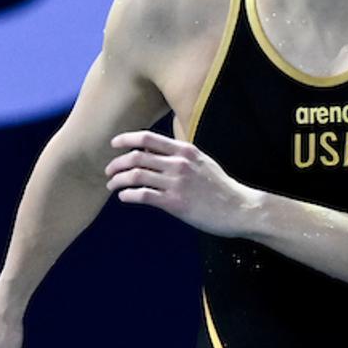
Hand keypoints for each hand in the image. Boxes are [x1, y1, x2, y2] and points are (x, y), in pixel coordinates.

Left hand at [105, 131, 260, 236]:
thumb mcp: (202, 162)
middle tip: (109, 170)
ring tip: (112, 186)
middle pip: (136, 157)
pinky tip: (124, 198)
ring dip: (118, 180)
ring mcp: (176, 183)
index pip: (147, 138)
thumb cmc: (220, 187)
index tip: (114, 144)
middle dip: (117, 163)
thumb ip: (181, 155)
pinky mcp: (175, 203)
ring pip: (135, 176)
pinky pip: (143, 195)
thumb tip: (158, 151)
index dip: (126, 139)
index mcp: (184, 150)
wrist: (239, 208)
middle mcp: (178, 163)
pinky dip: (128, 195)